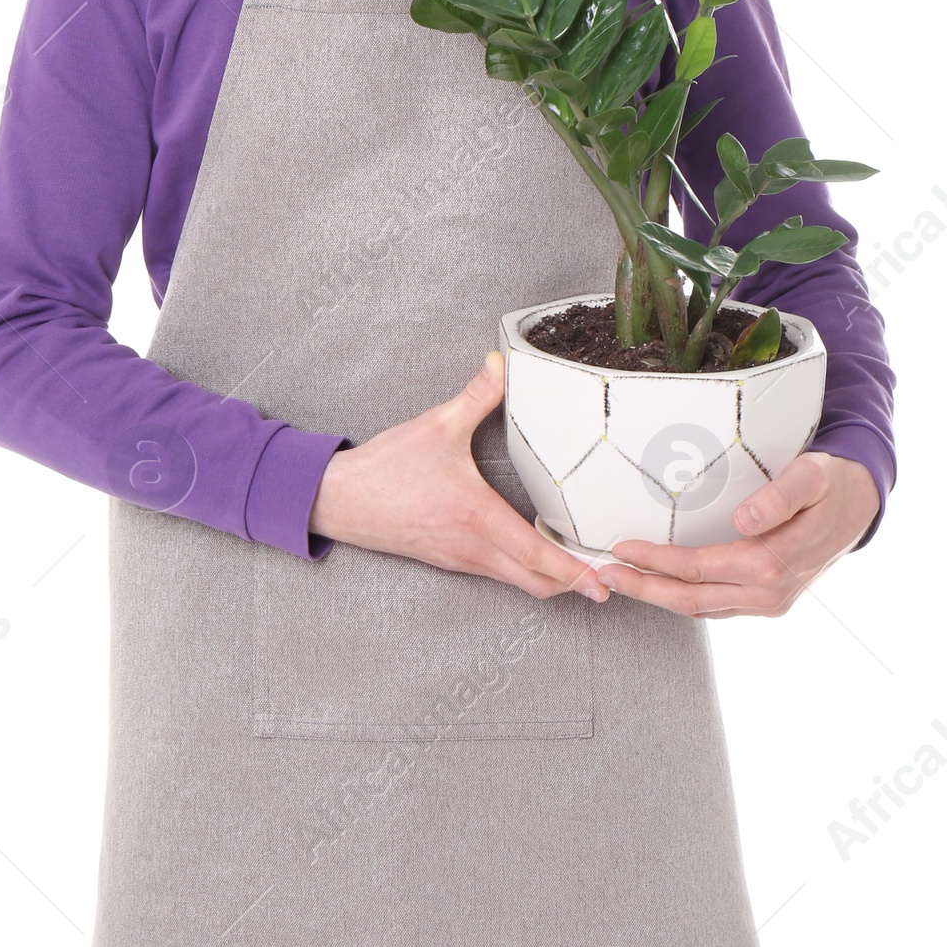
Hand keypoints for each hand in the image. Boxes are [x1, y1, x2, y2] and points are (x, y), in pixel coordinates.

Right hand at [308, 350, 611, 602]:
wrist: (339, 500)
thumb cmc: (386, 469)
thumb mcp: (437, 425)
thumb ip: (477, 394)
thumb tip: (501, 362)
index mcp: (478, 518)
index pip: (537, 556)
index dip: (575, 573)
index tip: (604, 583)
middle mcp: (473, 548)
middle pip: (536, 583)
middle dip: (574, 584)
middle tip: (607, 578)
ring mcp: (461, 559)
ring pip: (517, 582)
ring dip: (550, 579)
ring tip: (582, 567)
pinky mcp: (450, 559)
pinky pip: (497, 574)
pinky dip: (525, 571)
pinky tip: (536, 552)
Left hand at [599, 451, 880, 617]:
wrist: (863, 504)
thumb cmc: (833, 484)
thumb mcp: (813, 477)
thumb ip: (780, 496)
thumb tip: (744, 520)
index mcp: (774, 565)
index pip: (699, 569)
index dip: (657, 563)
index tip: (621, 549)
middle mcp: (769, 593)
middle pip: (691, 599)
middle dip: (643, 589)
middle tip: (601, 574)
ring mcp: (769, 601)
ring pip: (701, 608)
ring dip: (658, 596)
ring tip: (620, 581)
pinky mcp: (768, 600)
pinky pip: (716, 605)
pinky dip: (683, 598)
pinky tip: (659, 585)